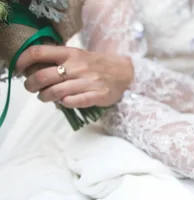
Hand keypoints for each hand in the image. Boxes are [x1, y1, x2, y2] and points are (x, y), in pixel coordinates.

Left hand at [16, 45, 133, 107]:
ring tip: (45, 97)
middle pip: (43, 76)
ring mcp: (88, 81)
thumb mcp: (78, 56)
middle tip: (32, 88)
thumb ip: (59, 61)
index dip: (23, 60)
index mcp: (70, 54)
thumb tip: (37, 72)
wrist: (125, 72)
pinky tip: (64, 102)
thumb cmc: (98, 65)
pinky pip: (75, 101)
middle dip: (32, 85)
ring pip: (56, 92)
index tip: (20, 69)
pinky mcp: (98, 95)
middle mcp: (77, 66)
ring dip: (46, 97)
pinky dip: (65, 103)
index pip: (39, 52)